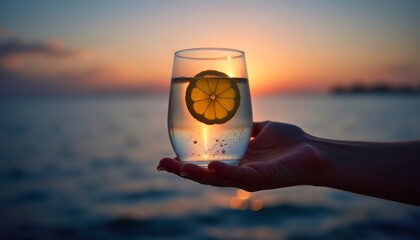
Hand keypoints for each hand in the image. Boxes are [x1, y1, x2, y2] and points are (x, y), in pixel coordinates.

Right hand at [157, 121, 326, 191]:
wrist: (315, 152)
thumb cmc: (291, 142)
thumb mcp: (264, 129)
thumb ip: (249, 126)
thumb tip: (236, 114)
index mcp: (236, 161)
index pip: (205, 163)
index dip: (186, 161)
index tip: (166, 156)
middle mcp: (238, 171)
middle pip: (204, 174)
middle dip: (182, 170)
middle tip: (161, 164)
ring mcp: (248, 177)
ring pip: (216, 179)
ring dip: (196, 174)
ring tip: (177, 167)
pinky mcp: (261, 179)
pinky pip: (239, 176)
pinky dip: (224, 172)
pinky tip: (211, 166)